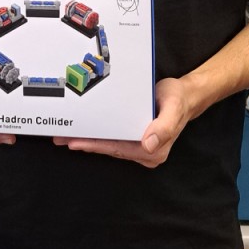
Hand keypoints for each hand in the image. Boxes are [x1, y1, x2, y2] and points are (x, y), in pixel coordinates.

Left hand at [55, 76, 196, 167]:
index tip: (77, 142)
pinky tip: (84, 134)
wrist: (186, 96)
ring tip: (66, 137)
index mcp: (155, 150)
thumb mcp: (174, 107)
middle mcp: (148, 153)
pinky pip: (114, 140)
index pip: (119, 148)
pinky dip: (97, 136)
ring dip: (88, 141)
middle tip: (62, 139)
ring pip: (110, 146)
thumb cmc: (179, 99)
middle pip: (111, 149)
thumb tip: (148, 144)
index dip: (96, 145)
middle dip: (86, 144)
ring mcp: (141, 148)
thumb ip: (164, 127)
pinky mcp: (136, 141)